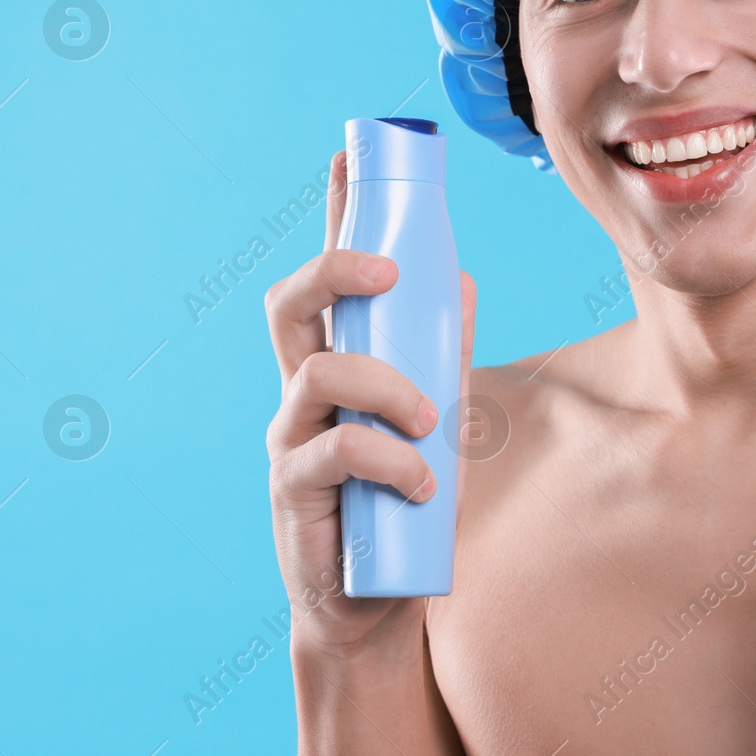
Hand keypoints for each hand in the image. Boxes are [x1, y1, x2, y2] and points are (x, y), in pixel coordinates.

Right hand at [264, 148, 477, 656]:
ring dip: (385, 386)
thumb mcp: (433, 417)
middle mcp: (304, 389)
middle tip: (389, 271)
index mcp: (339, 360)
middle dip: (333, 269)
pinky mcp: (293, 489)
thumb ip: (442, 352)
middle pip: (290, 304)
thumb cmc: (402, 499)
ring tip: (432, 423)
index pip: (330, 276)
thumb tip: (465, 279)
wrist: (376, 600)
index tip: (347, 154)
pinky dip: (387, 458)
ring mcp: (293, 436)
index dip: (334, 214)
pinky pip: (332, 451)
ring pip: (316, 372)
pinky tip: (421, 481)